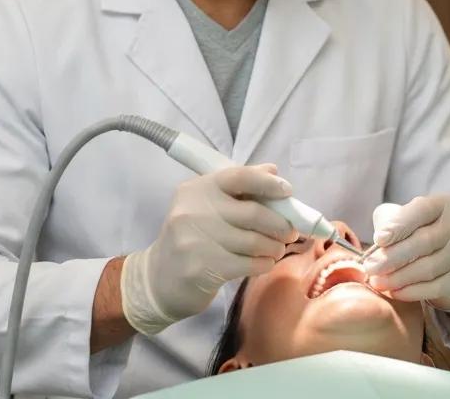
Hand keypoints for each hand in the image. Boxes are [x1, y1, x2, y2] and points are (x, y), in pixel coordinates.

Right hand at [121, 163, 298, 333]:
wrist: (160, 279)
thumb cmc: (192, 237)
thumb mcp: (207, 206)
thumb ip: (239, 188)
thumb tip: (272, 170)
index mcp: (198, 189)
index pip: (239, 176)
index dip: (268, 183)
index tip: (287, 191)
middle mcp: (193, 211)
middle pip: (253, 213)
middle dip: (281, 224)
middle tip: (290, 231)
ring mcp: (196, 241)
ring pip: (254, 241)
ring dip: (274, 247)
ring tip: (277, 249)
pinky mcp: (202, 268)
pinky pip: (248, 264)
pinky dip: (264, 263)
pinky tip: (264, 263)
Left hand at [364, 195, 449, 311]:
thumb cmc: (425, 233)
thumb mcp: (410, 219)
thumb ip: (392, 220)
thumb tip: (378, 240)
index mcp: (446, 203)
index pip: (422, 209)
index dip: (399, 224)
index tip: (378, 239)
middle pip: (425, 241)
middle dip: (393, 256)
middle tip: (370, 267)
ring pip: (430, 267)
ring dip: (399, 277)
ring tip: (378, 282)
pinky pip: (436, 287)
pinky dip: (413, 291)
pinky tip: (395, 292)